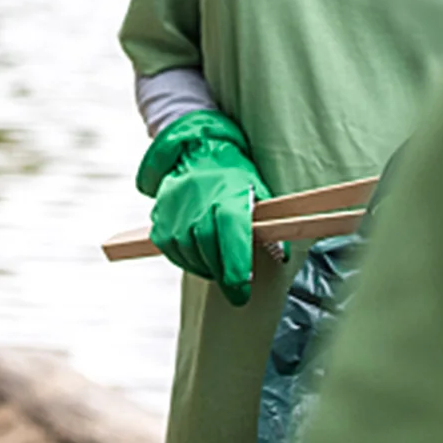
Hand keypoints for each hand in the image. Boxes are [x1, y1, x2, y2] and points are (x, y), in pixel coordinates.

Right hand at [137, 109, 266, 305]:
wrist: (198, 152)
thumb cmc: (232, 176)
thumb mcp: (256, 192)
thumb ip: (267, 223)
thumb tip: (282, 254)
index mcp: (227, 194)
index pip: (231, 231)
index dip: (236, 266)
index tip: (242, 290)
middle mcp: (199, 199)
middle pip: (207, 245)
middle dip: (222, 273)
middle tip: (234, 287)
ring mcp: (176, 207)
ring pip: (186, 250)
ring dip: (203, 267)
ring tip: (216, 266)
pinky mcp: (160, 216)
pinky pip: (169, 248)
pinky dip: (184, 258)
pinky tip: (197, 255)